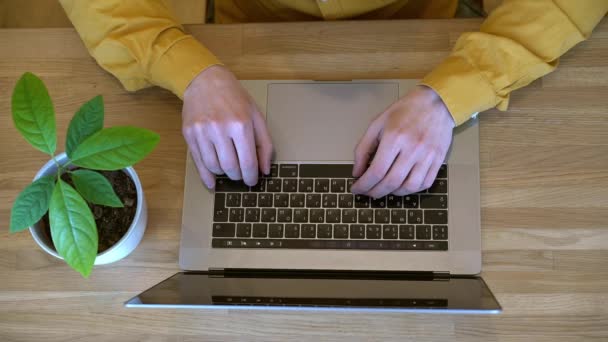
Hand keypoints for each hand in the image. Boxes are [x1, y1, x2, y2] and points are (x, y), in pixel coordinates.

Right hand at [182, 65, 272, 188]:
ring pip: (214, 167)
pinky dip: (206, 175)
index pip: (247, 162)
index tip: (253, 180)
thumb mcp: (256, 116)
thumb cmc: (234, 98)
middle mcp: (219, 128)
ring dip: (224, 174)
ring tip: (230, 169)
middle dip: (238, 176)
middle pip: (230, 167)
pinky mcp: (189, 134)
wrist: (205, 80)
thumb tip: (265, 169)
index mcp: (240, 124)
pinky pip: (198, 161)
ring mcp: (202, 132)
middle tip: (242, 175)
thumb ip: (264, 144)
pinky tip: (212, 182)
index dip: (251, 176)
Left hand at [351, 85, 453, 197]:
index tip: (356, 189)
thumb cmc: (404, 111)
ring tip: (383, 189)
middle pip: (391, 182)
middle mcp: (412, 148)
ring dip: (393, 194)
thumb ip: (363, 148)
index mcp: (394, 137)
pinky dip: (411, 190)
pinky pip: (425, 184)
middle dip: (375, 192)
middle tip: (367, 192)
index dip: (364, 184)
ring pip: (409, 187)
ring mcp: (427, 156)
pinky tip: (401, 186)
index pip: (377, 171)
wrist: (436, 103)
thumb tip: (357, 172)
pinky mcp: (439, 160)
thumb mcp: (377, 124)